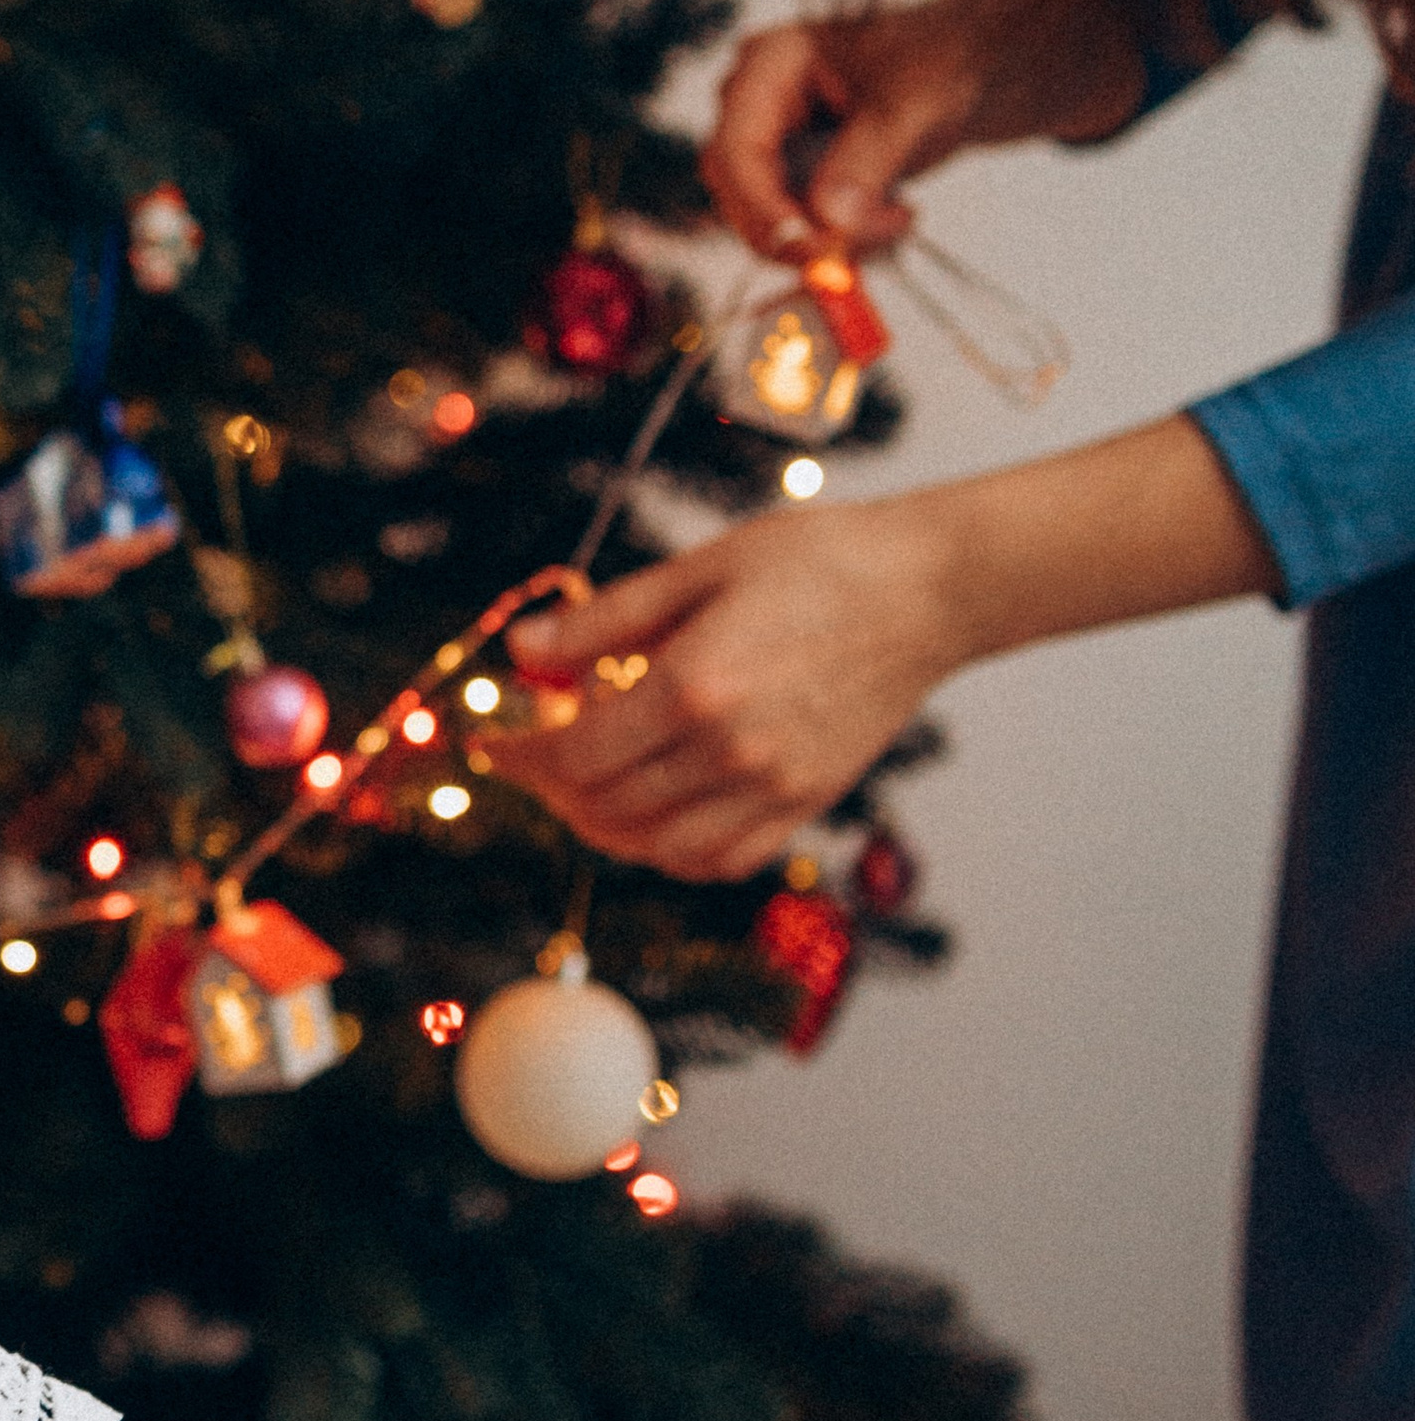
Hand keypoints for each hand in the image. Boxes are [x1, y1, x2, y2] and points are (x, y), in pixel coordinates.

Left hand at [484, 500, 964, 881]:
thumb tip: (523, 652)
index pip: (575, 757)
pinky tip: (651, 817)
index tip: (491, 740)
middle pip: (605, 808)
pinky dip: (669, 852)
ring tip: (582, 788)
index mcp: (695, 686)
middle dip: (551, 790)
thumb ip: (603, 621)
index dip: (519, 756)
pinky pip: (720, 859)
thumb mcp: (697, 569)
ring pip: (656, 848)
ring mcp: (775, 787)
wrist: (929, 589)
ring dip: (602, 826)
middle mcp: (732, 752)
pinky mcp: (809, 803)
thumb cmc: (818, 561)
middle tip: (533, 756)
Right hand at [703, 10, 987, 261]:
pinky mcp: (798, 178)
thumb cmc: (937, 62)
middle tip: (859, 250)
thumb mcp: (910, 105)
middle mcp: (758, 106)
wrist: (968, 70)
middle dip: (800, 231)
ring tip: (897, 218)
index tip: (810, 248)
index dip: (763, 208)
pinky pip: (799, 227)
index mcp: (769, 64)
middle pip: (741, 192)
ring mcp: (775, 145)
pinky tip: (892, 215)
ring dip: (831, 239)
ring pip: (769, 221)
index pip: (735, 150)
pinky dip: (843, 238)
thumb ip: (868, 160)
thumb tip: (830, 221)